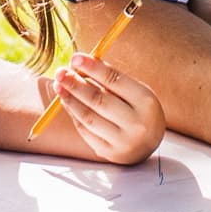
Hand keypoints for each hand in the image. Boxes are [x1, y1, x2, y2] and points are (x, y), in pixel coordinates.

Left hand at [51, 54, 166, 164]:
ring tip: (59, 85)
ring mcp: (122, 142)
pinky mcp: (109, 153)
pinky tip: (67, 102)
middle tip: (60, 72)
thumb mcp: (136, 91)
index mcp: (146, 101)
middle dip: (76, 84)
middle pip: (98, 100)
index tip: (75, 58)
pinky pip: (86, 132)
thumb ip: (111, 80)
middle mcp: (136, 124)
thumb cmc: (140, 110)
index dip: (93, 68)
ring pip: (89, 117)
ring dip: (70, 100)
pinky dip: (74, 115)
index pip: (114, 80)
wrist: (151, 144)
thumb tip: (81, 65)